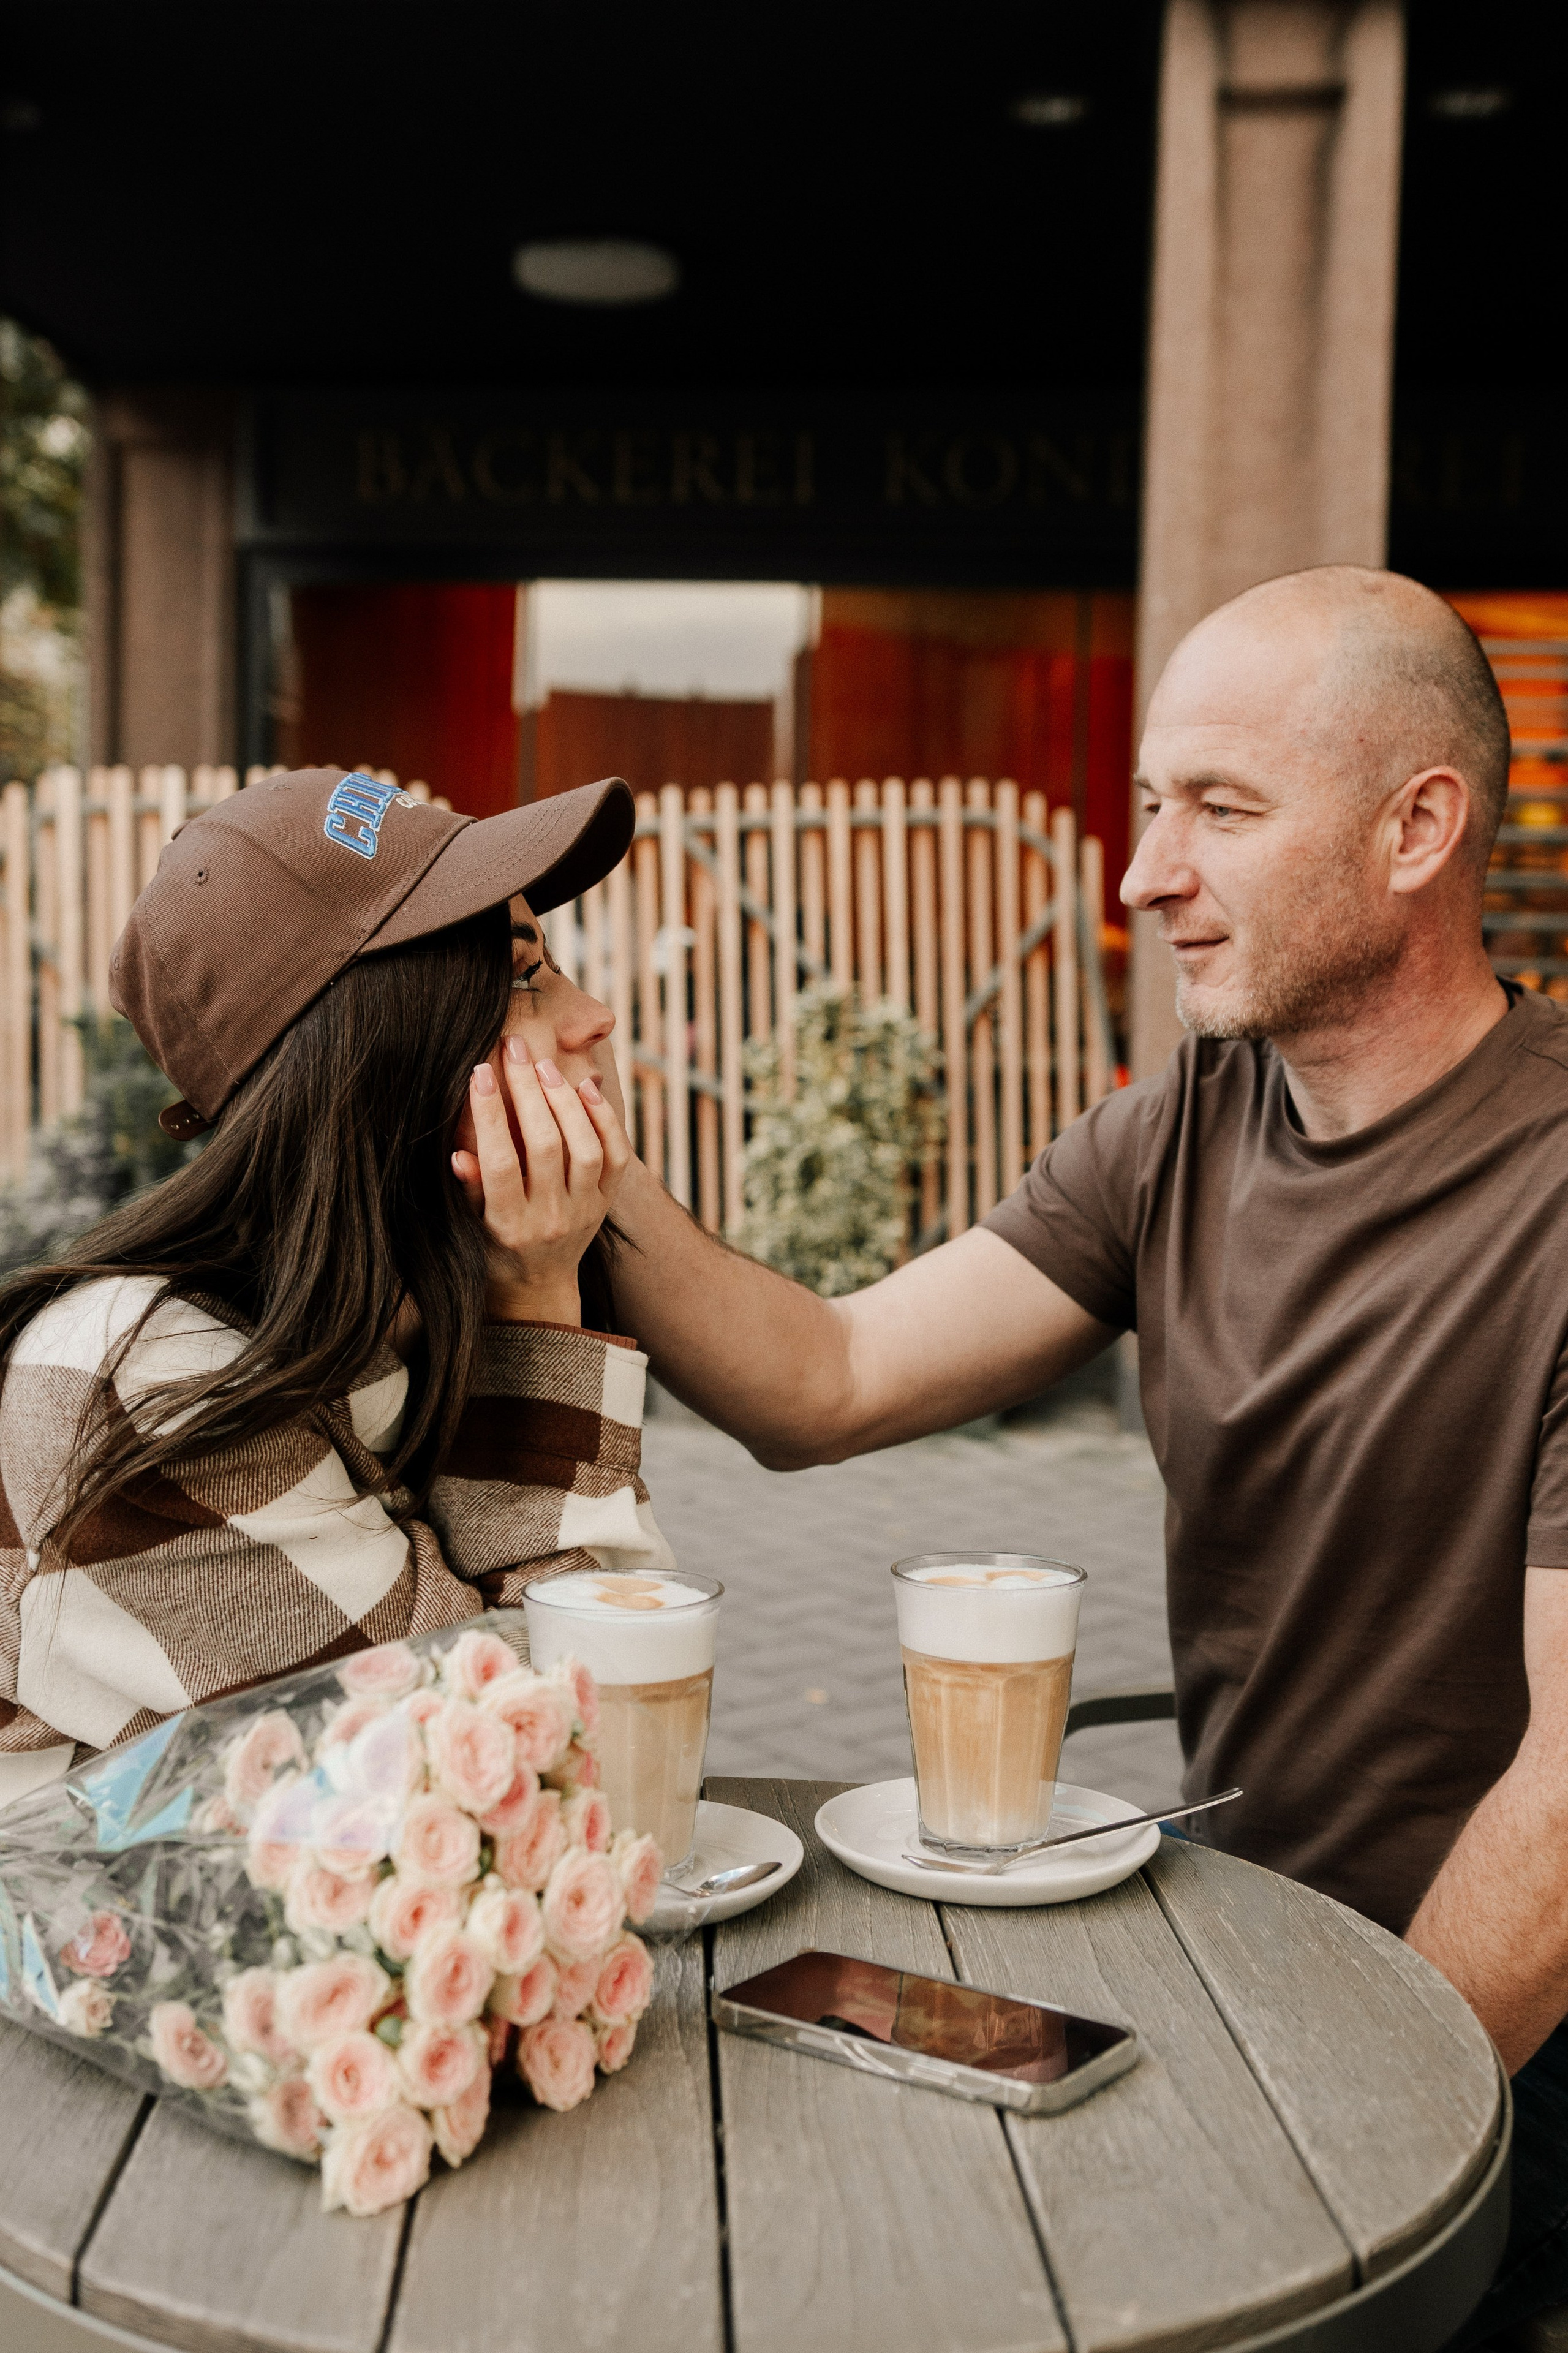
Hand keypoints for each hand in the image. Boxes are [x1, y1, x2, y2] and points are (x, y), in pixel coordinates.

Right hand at [452, 1038, 631, 1324]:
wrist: (537, 1286)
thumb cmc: (491, 1247)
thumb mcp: (469, 1226)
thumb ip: (468, 1190)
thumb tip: (459, 1154)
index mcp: (509, 1225)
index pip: (500, 1163)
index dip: (489, 1115)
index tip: (479, 1072)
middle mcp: (551, 1219)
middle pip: (545, 1146)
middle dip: (527, 1090)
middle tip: (514, 1048)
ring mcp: (585, 1211)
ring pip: (586, 1148)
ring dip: (565, 1100)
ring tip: (544, 1065)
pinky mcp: (607, 1202)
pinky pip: (616, 1156)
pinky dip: (605, 1119)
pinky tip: (585, 1088)